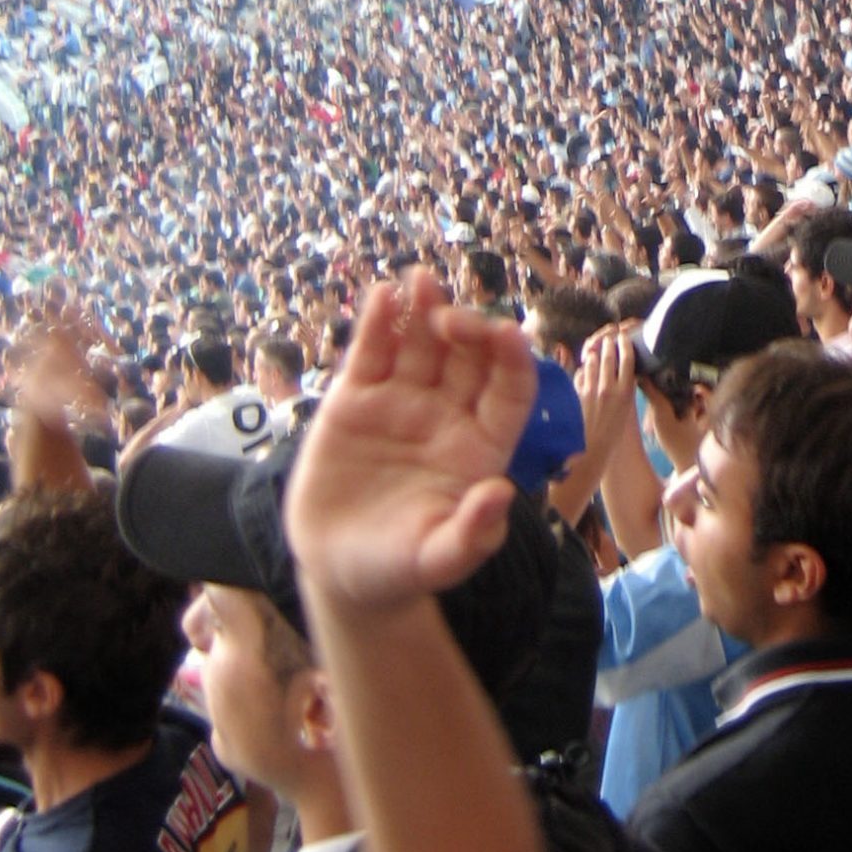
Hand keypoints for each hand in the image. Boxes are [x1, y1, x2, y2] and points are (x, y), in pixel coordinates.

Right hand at [285, 268, 535, 614]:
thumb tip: (503, 496)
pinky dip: (377, 323)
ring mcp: (402, 402)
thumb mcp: (438, 560)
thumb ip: (473, 535)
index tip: (508, 335)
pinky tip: (383, 295)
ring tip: (422, 282)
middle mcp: (447, 414)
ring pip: (421, 344)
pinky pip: (372, 352)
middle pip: (466, 357)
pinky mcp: (356, 400)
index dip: (512, 362)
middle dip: (466, 329)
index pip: (509, 392)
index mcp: (481, 446)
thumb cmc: (400, 568)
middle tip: (451, 317)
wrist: (340, 569)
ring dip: (425, 310)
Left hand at [571, 326, 642, 480]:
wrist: (589, 457)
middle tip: (608, 338)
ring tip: (594, 348)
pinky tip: (582, 369)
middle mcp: (609, 388)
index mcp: (626, 394)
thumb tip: (615, 374)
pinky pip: (579, 374)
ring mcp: (590, 390)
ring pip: (592, 362)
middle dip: (608, 344)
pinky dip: (581, 370)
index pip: (627, 359)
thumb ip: (621, 393)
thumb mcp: (623, 415)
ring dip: (593, 353)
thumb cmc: (609, 440)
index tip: (623, 338)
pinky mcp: (575, 394)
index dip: (625, 345)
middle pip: (609, 356)